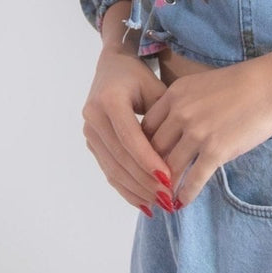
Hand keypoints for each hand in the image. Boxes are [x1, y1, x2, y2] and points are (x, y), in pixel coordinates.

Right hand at [82, 48, 178, 216]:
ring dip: (136, 190)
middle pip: (120, 157)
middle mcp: (93, 117)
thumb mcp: (155, 89)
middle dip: (144, 181)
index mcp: (109, 100)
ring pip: (113, 168)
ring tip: (159, 204)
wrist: (112, 67)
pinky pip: (108, 170)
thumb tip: (181, 153)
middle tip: (168, 198)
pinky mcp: (91, 143)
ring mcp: (89, 132)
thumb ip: (165, 118)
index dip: (148, 160)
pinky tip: (143, 202)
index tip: (168, 179)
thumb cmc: (139, 77)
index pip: (130, 137)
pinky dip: (126, 189)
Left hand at [138, 56, 271, 207]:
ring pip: (170, 167)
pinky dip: (185, 193)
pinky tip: (181, 203)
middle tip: (146, 186)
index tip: (143, 162)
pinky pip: (194, 178)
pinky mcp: (216, 150)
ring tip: (161, 199)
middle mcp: (180, 113)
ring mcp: (197, 132)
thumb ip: (184, 104)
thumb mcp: (202, 85)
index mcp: (174, 94)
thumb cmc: (243, 83)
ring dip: (164, 187)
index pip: (146, 127)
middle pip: (153, 150)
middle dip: (148, 171)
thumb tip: (175, 128)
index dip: (142, 148)